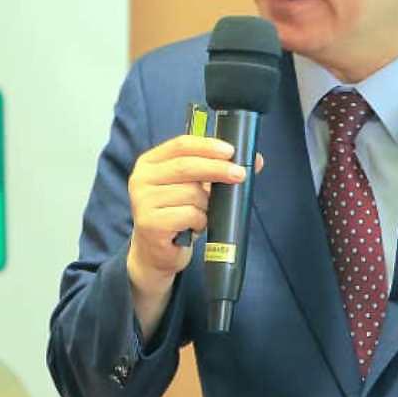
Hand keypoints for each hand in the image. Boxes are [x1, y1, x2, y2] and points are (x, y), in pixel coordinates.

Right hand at [125, 135, 261, 296]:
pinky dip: (200, 220)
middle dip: (217, 169)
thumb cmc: (176, 214)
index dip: (207, 146)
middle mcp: (141, 178)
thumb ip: (218, 170)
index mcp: (150, 162)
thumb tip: (256, 160)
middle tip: (239, 174)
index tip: (230, 151)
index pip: (180, 144)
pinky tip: (194, 226)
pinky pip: (188, 215)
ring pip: (191, 193)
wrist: (155, 251)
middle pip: (186, 166)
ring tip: (203, 212)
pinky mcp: (150, 223)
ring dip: (207, 204)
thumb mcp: (194, 187)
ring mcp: (142, 201)